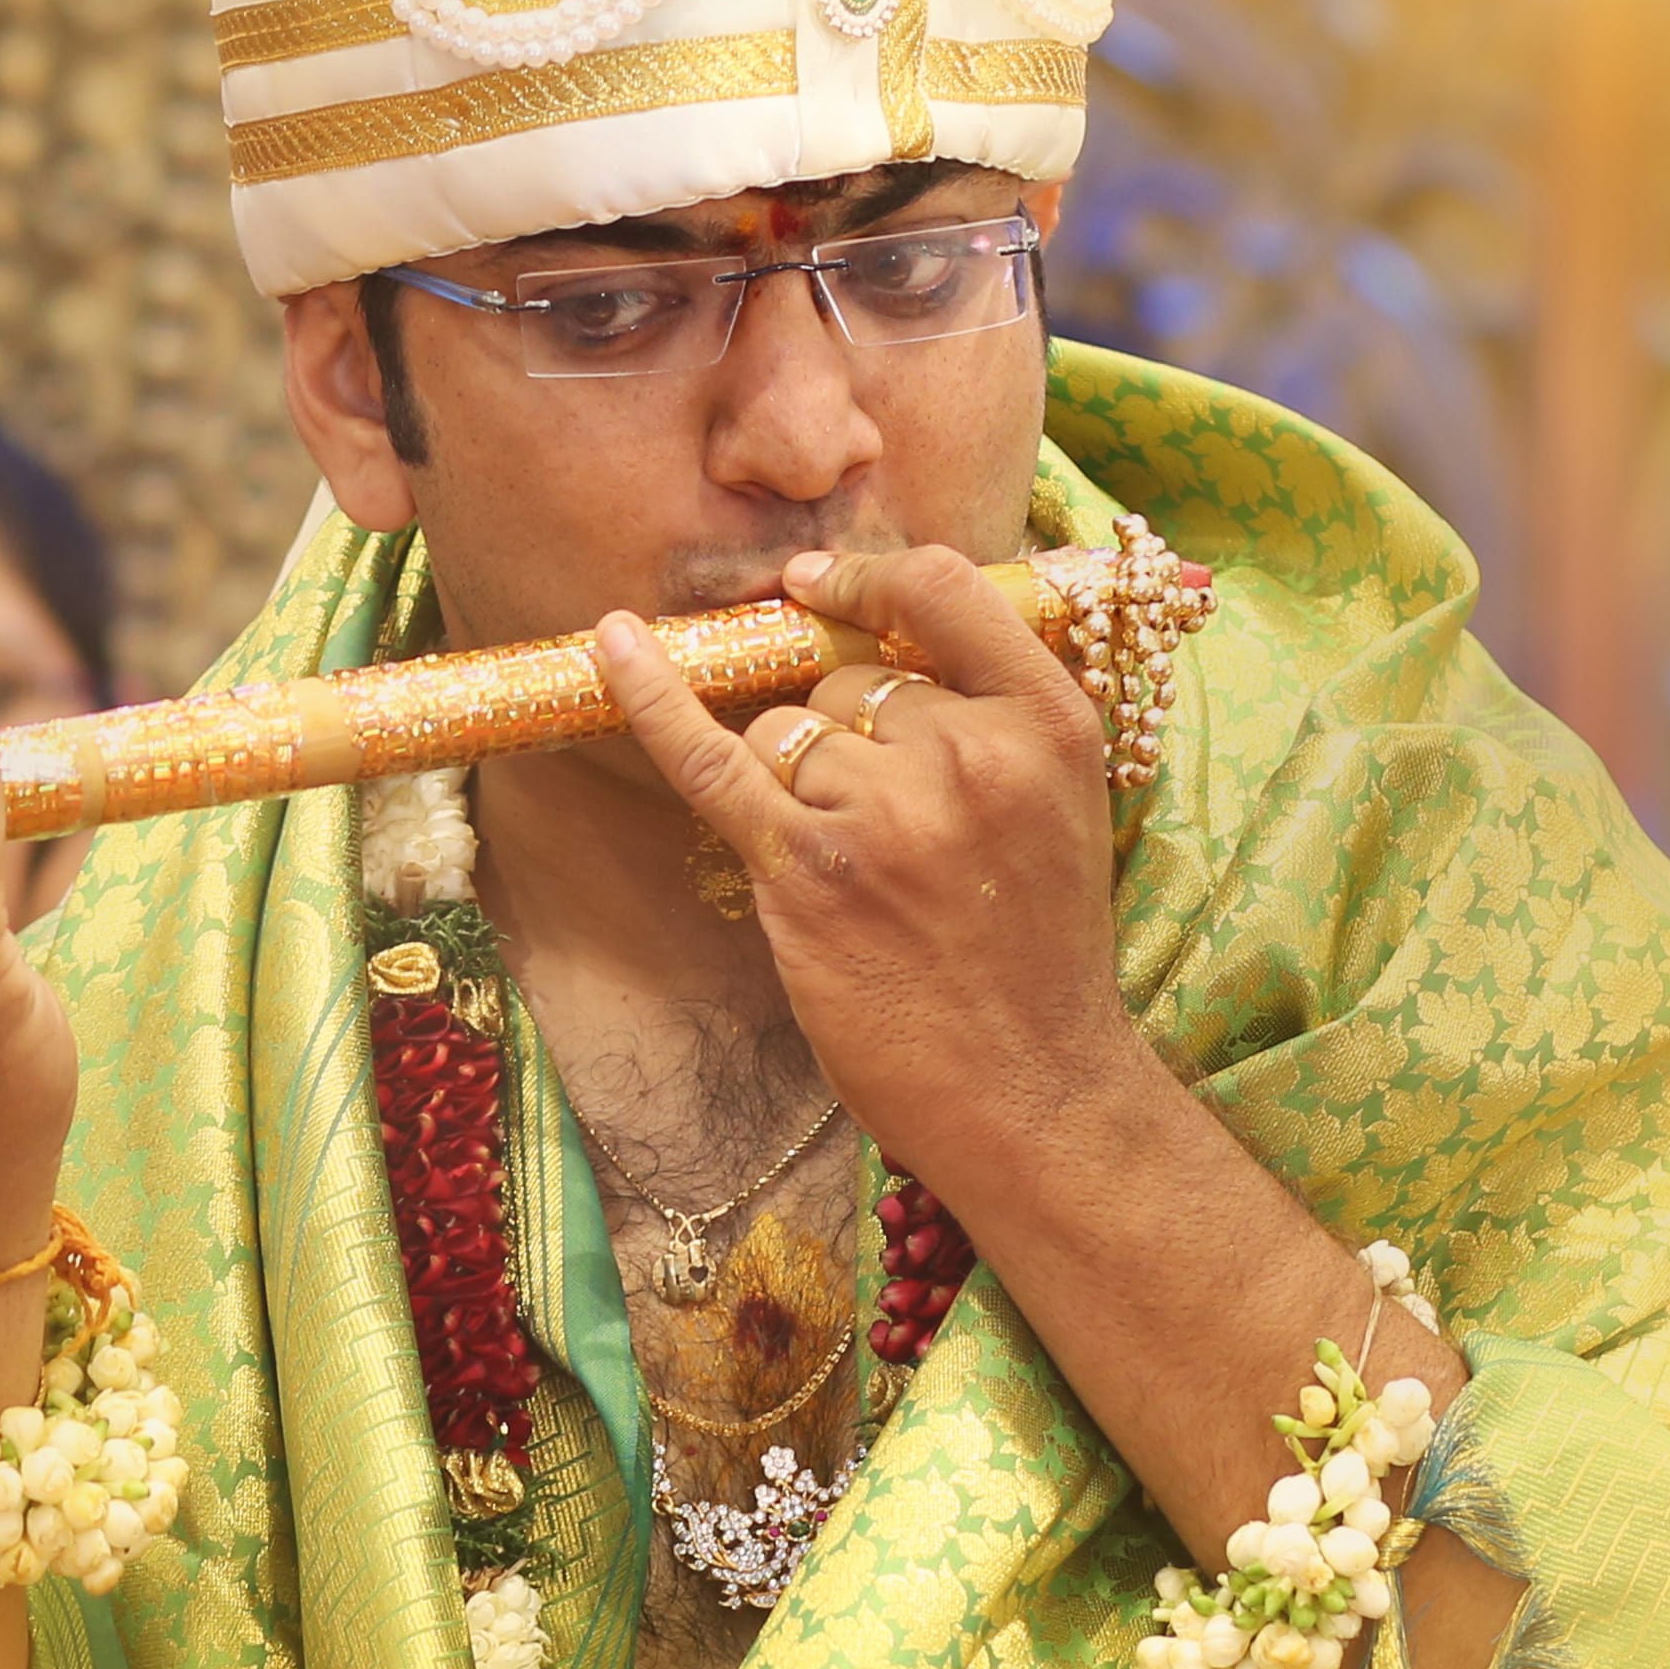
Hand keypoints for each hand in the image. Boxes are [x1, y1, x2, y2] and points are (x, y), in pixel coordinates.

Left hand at [588, 545, 1152, 1220]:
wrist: (1031, 1093)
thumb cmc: (1034, 956)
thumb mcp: (1057, 808)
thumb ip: (988, 720)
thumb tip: (863, 632)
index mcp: (1049, 723)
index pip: (943, 590)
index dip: (869, 575)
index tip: (819, 581)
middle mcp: (969, 750)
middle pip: (848, 680)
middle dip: (840, 736)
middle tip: (882, 836)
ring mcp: (884, 808)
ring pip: (787, 730)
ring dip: (791, 784)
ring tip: (856, 876)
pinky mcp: (806, 867)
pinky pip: (711, 756)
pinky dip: (653, 700)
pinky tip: (612, 648)